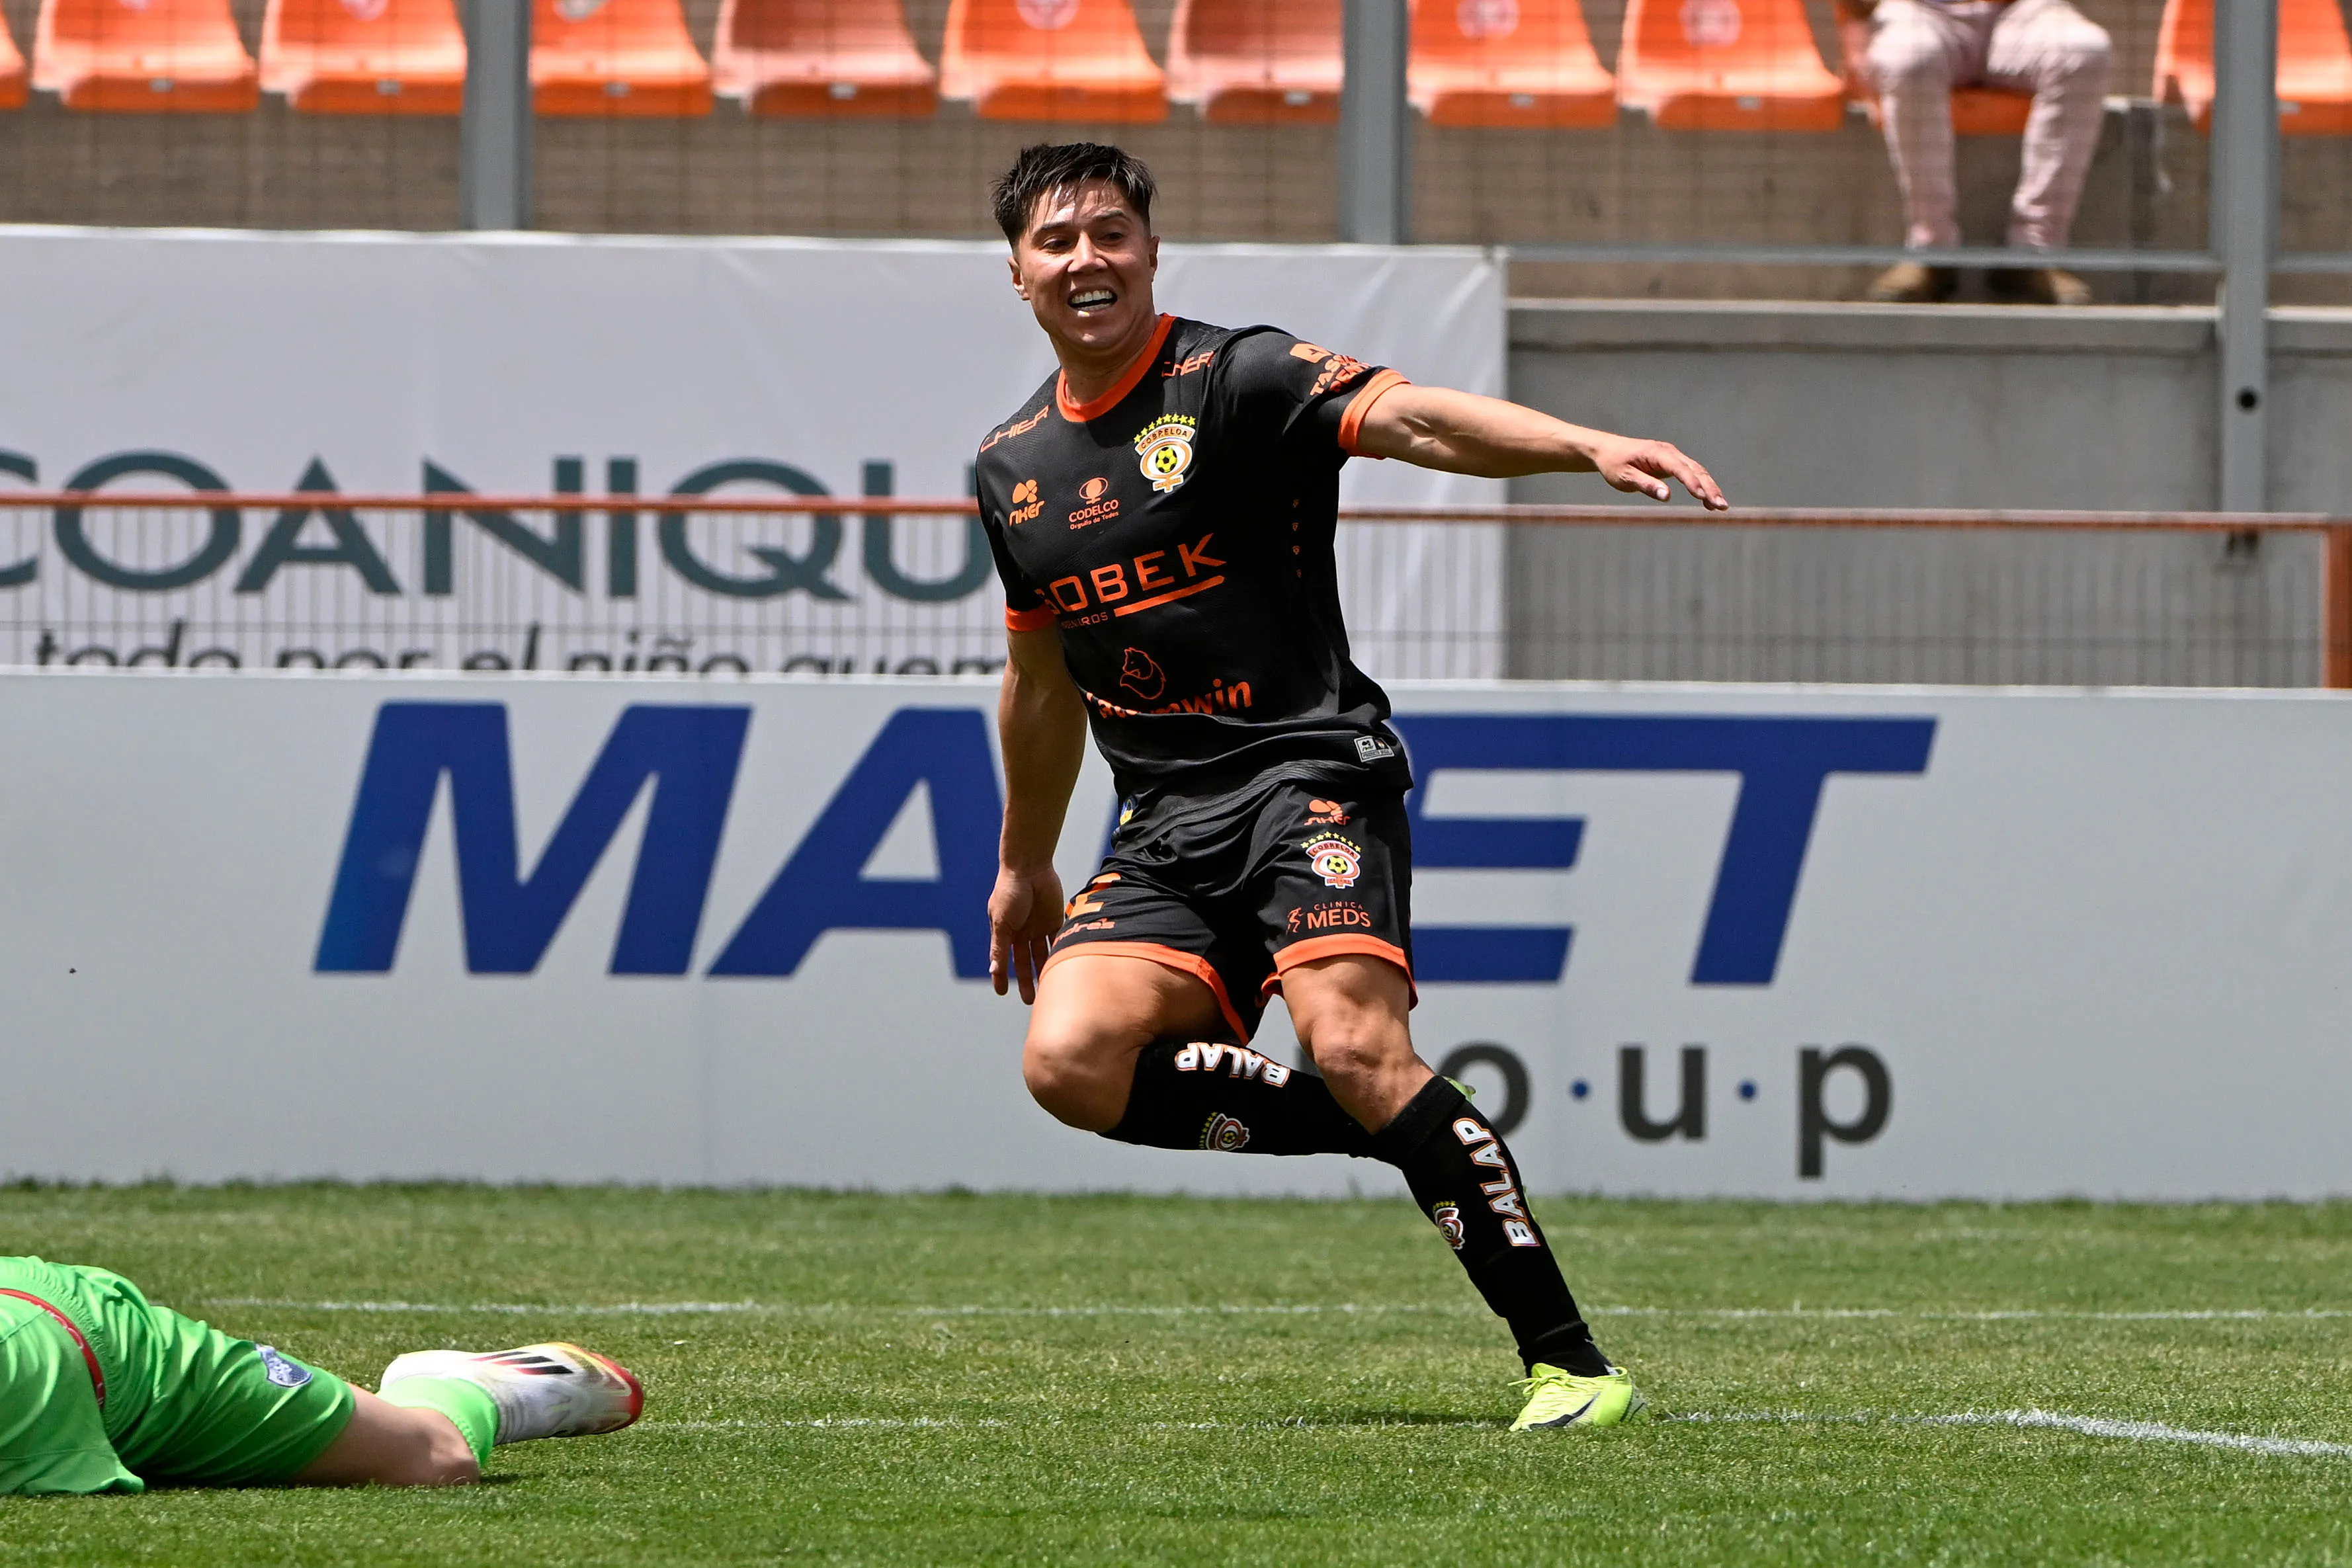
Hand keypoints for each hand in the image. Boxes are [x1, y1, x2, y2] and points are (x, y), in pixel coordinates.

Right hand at [988, 863, 1065, 1003]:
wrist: (1029, 867)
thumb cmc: (1010, 892)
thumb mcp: (1002, 922)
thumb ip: (999, 947)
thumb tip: (993, 970)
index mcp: (1004, 931)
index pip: (1002, 959)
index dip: (1001, 976)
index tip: (1002, 992)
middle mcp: (1021, 931)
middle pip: (1024, 961)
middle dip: (1026, 980)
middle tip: (1030, 1000)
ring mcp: (1037, 926)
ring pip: (1042, 954)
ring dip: (1044, 970)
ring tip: (1049, 989)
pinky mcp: (1053, 919)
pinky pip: (1057, 939)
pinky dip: (1059, 952)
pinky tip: (1063, 968)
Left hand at [1587, 435, 1728, 510]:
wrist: (1607, 450)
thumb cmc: (1614, 464)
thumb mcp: (1625, 477)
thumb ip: (1646, 485)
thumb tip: (1667, 496)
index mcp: (1657, 453)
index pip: (1679, 468)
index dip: (1691, 482)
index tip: (1701, 497)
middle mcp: (1669, 452)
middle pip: (1695, 469)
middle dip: (1709, 487)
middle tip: (1721, 506)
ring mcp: (1672, 457)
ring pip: (1697, 471)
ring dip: (1710, 488)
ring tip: (1721, 507)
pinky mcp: (1672, 464)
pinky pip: (1691, 474)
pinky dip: (1702, 487)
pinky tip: (1709, 503)